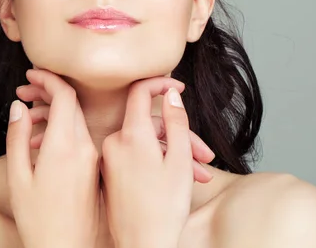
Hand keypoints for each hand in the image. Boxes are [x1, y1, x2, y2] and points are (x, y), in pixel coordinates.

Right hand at [6, 68, 101, 247]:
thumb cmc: (39, 221)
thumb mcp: (18, 177)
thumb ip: (18, 136)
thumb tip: (19, 107)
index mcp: (65, 146)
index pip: (65, 95)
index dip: (48, 78)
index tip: (31, 73)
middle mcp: (84, 147)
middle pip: (72, 103)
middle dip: (48, 90)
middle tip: (25, 91)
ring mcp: (92, 157)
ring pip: (75, 118)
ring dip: (54, 108)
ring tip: (28, 112)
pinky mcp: (94, 167)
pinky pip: (80, 135)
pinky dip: (62, 126)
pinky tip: (41, 136)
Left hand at [100, 77, 205, 247]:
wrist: (142, 246)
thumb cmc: (164, 208)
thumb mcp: (179, 159)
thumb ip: (177, 120)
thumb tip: (171, 93)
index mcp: (130, 134)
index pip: (140, 91)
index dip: (161, 83)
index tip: (179, 86)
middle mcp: (114, 142)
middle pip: (150, 124)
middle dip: (180, 135)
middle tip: (205, 155)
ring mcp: (110, 159)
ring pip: (146, 143)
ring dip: (174, 153)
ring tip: (199, 174)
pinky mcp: (110, 173)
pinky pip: (136, 157)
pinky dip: (158, 162)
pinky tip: (179, 179)